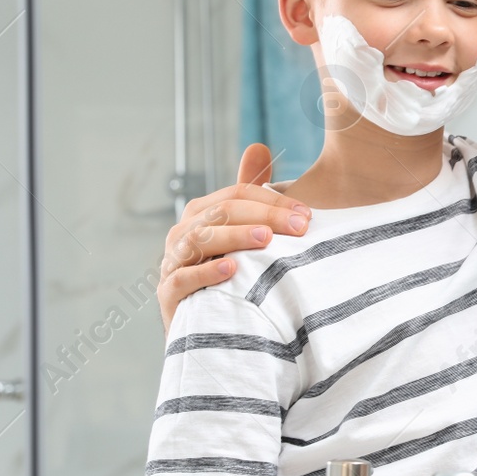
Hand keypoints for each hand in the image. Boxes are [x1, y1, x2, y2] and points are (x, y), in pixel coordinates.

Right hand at [157, 144, 310, 332]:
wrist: (207, 329)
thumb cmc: (225, 273)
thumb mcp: (239, 231)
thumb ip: (248, 193)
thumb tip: (259, 146)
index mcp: (201, 214)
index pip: (236, 195)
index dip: (272, 201)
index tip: (308, 215)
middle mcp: (183, 233)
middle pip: (221, 213)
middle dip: (263, 216)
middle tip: (300, 227)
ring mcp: (172, 262)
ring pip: (199, 241)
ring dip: (235, 237)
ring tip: (266, 240)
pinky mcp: (168, 294)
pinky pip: (182, 279)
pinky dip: (205, 272)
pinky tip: (232, 269)